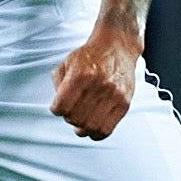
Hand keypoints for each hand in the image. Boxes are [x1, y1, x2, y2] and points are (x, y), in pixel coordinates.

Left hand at [50, 22, 141, 139]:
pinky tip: (92, 128)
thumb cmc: (91, 55)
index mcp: (80, 75)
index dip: (56, 110)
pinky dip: (96, 133)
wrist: (117, 47)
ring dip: (81, 128)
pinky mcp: (124, 103)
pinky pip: (107, 129)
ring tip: (80, 123)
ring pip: (91, 127)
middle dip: (69, 118)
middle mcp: (97, 86)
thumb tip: (58, 106)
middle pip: (75, 118)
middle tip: (70, 113)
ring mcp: (113, 96)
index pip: (61, 107)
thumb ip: (58, 83)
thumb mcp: (67, 62)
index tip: (58, 107)